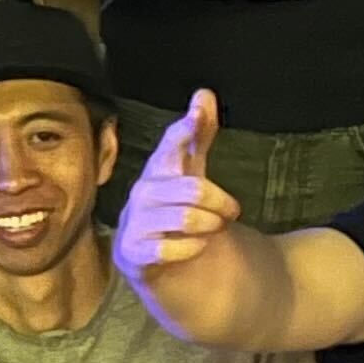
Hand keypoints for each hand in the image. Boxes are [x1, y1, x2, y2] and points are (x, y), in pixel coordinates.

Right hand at [117, 92, 243, 280]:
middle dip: (219, 200)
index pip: (171, 146)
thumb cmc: (181, 214)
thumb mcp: (194, 174)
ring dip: (210, 224)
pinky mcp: (132, 253)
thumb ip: (199, 135)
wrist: (166, 269)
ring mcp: (133, 223)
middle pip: (191, 187)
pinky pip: (167, 248)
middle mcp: (142, 193)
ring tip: (215, 229)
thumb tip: (204, 93)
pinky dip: (191, 248)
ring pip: (184, 217)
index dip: (185, 131)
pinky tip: (198, 247)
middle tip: (231, 211)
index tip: (198, 116)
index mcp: (158, 170)